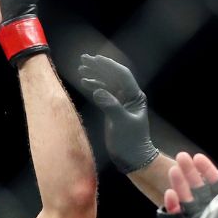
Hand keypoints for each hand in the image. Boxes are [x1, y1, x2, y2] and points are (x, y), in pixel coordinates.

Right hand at [78, 54, 158, 172]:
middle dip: (99, 67)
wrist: (133, 158)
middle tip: (84, 60)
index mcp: (135, 96)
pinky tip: (84, 82)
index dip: (108, 66)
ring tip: (81, 69)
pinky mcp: (113, 109)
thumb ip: (111, 106)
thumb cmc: (131, 142)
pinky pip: (103, 93)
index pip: (122, 75)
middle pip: (113, 76)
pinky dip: (94, 87)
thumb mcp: (122, 123)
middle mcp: (129, 96)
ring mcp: (121, 102)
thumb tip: (98, 91)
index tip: (95, 59)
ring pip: (107, 83)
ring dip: (95, 75)